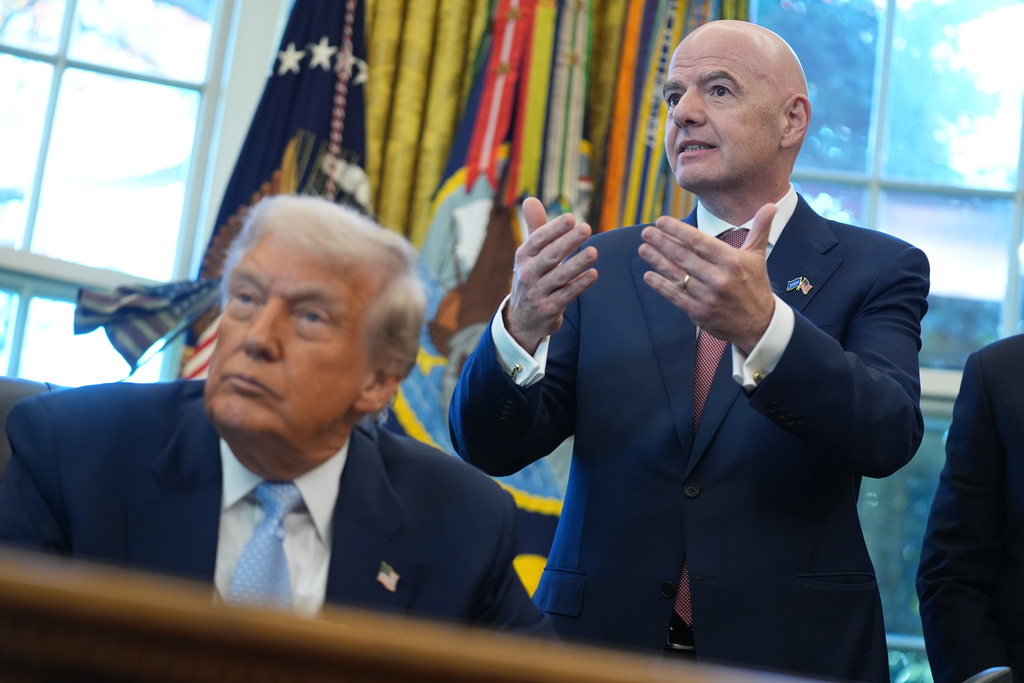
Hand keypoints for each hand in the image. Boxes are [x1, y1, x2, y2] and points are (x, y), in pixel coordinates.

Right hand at [506, 196, 597, 353]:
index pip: (539, 240)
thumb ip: (535, 227)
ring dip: (578, 263)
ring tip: (593, 251)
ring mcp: (537, 292)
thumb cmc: (532, 277)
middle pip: (550, 256)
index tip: (571, 218)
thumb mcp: (529, 254)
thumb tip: (530, 199)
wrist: (523, 318)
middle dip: (568, 242)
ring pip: (560, 276)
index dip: (554, 229)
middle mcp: (528, 274)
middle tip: (586, 228)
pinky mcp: (548, 309)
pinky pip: (567, 295)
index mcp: (523, 256)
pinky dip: (580, 285)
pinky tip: (593, 274)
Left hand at [638, 202, 776, 353]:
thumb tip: (770, 205)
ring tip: (643, 249)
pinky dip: (661, 286)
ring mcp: (708, 296)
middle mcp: (719, 278)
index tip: (661, 221)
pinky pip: (676, 296)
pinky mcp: (699, 312)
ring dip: (657, 261)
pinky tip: (648, 275)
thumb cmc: (755, 285)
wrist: (759, 323)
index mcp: (732, 261)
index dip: (678, 230)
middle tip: (646, 232)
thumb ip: (759, 229)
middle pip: (685, 257)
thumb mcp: (758, 256)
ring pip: (678, 275)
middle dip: (663, 243)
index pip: (700, 241)